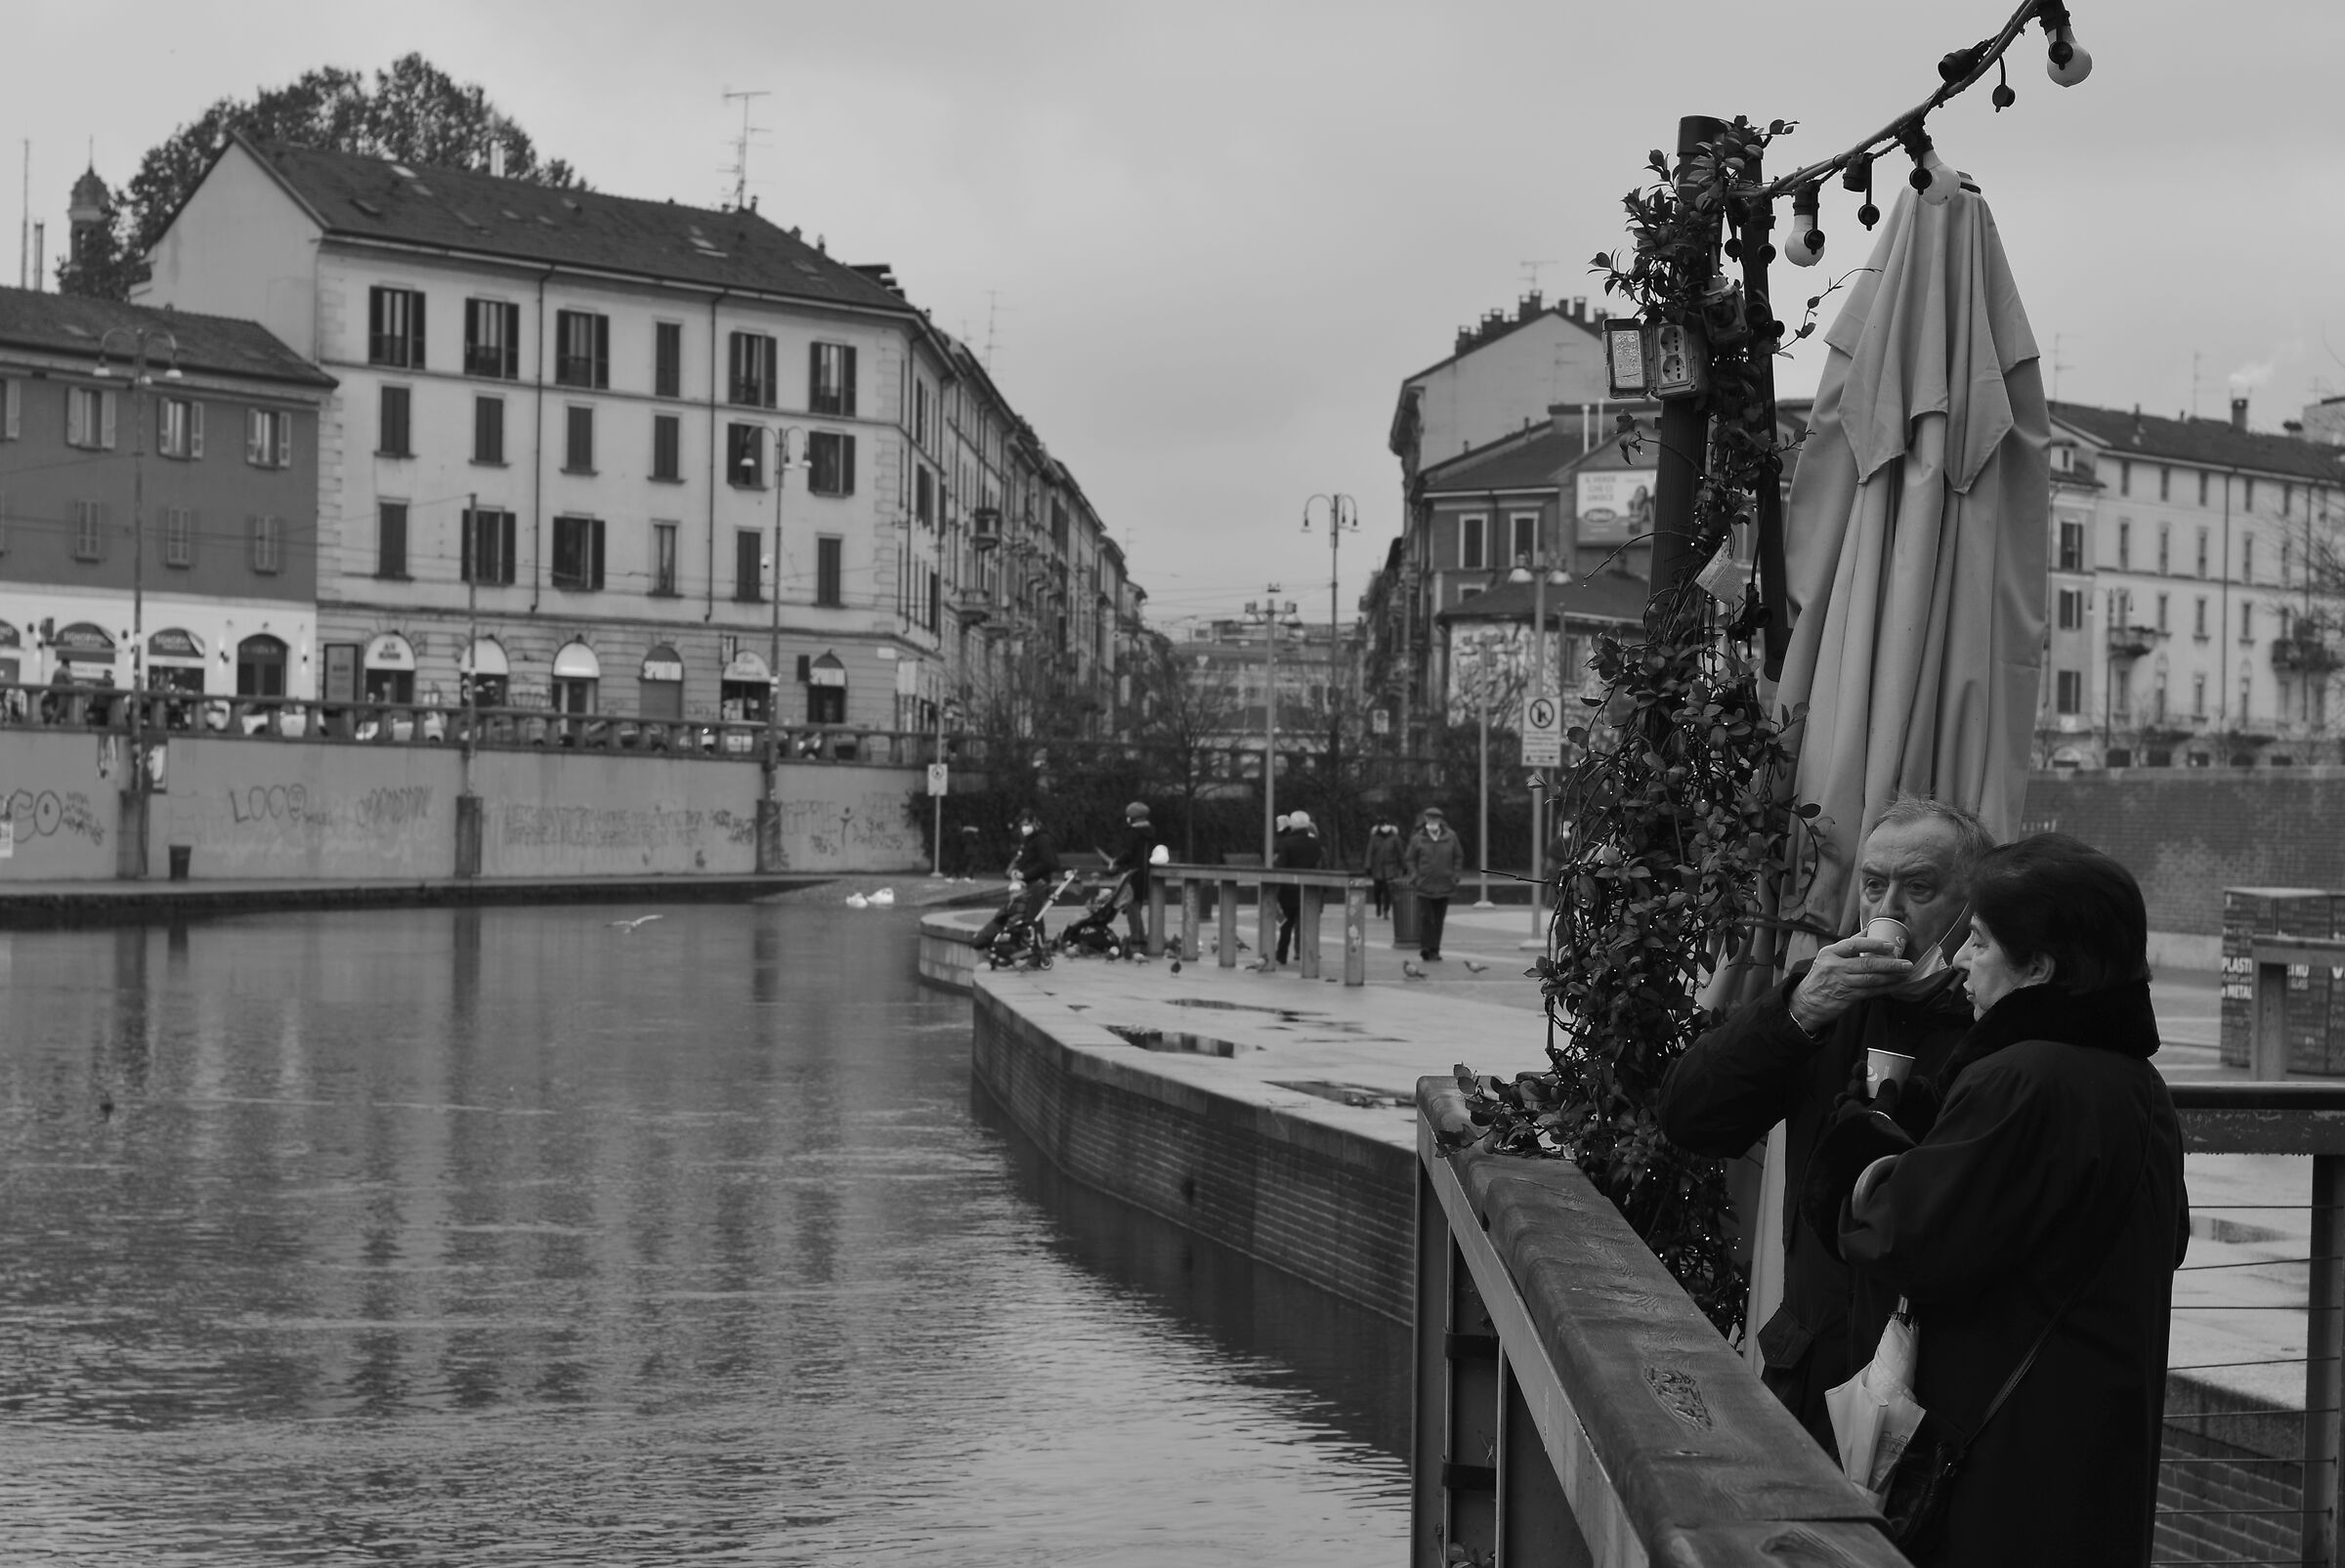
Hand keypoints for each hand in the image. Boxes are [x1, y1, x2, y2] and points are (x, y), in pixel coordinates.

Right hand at [1788, 936, 1913, 1033]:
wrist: (1806, 1002)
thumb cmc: (1821, 976)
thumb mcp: (1828, 957)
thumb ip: (1849, 944)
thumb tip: (1869, 929)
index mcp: (1830, 953)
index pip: (1854, 945)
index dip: (1873, 945)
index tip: (1890, 946)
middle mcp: (1835, 967)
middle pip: (1867, 964)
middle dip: (1891, 964)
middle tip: (1907, 963)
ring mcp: (1841, 983)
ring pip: (1871, 979)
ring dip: (1891, 977)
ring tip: (1905, 974)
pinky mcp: (1847, 997)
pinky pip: (1870, 991)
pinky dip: (1885, 988)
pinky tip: (1895, 985)